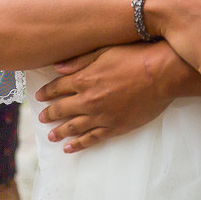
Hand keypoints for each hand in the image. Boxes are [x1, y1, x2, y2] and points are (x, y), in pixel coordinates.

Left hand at [37, 43, 182, 152]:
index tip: (39, 97)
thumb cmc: (135, 57)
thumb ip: (79, 61)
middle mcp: (88, 100)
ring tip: (51, 136)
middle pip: (61, 109)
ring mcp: (101, 116)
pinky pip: (92, 139)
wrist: (162, 74)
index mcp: (83, 79)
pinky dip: (79, 144)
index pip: (57, 88)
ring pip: (73, 127)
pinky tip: (70, 148)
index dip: (46, 92)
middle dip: (49, 114)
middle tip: (41, 118)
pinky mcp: (115, 127)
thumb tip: (56, 67)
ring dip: (60, 132)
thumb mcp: (104, 51)